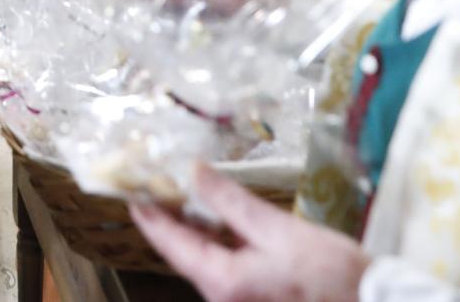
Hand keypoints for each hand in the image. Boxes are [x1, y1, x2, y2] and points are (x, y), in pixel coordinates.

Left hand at [130, 165, 369, 301]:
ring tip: (177, 192)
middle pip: (183, 254)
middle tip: (152, 183)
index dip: (148, 214)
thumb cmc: (331, 274)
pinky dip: (213, 241)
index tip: (129, 188)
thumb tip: (193, 172)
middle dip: (166, 219)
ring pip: (202, 260)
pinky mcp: (254, 298)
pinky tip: (215, 218)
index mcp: (223, 281)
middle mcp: (223, 297)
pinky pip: (222, 267)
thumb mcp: (277, 229)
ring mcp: (238, 300)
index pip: (170, 243)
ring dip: (189, 228)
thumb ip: (230, 201)